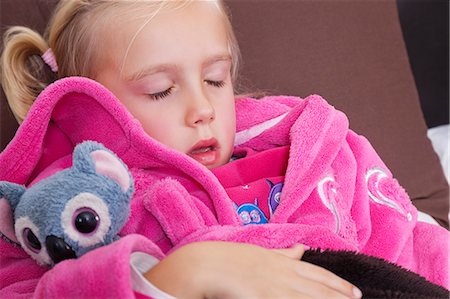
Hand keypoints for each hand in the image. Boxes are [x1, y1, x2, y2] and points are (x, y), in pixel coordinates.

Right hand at [144, 241, 361, 298]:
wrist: (204, 265)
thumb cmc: (228, 258)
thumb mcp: (258, 252)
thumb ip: (282, 254)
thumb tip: (300, 248)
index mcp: (280, 262)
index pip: (316, 273)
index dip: (336, 283)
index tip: (353, 291)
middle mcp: (282, 273)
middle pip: (317, 287)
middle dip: (339, 294)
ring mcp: (275, 287)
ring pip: (309, 297)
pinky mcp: (265, 298)